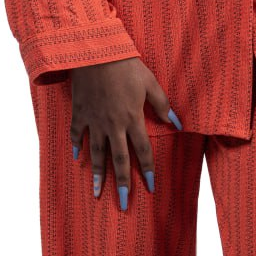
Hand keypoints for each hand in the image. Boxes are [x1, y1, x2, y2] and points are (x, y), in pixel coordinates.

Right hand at [69, 57, 181, 210]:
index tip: (150, 188)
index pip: (143, 151)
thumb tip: (177, 124)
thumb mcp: (150, 83)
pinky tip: (78, 159)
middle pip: (118, 160)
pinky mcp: (80, 112)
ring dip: (98, 175)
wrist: (94, 52)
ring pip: (97, 153)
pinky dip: (77, 146)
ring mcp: (94, 121)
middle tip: (122, 204)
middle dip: (121, 184)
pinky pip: (77, 134)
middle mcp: (113, 125)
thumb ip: (163, 105)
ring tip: (97, 193)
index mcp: (132, 119)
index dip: (147, 170)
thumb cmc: (126, 65)